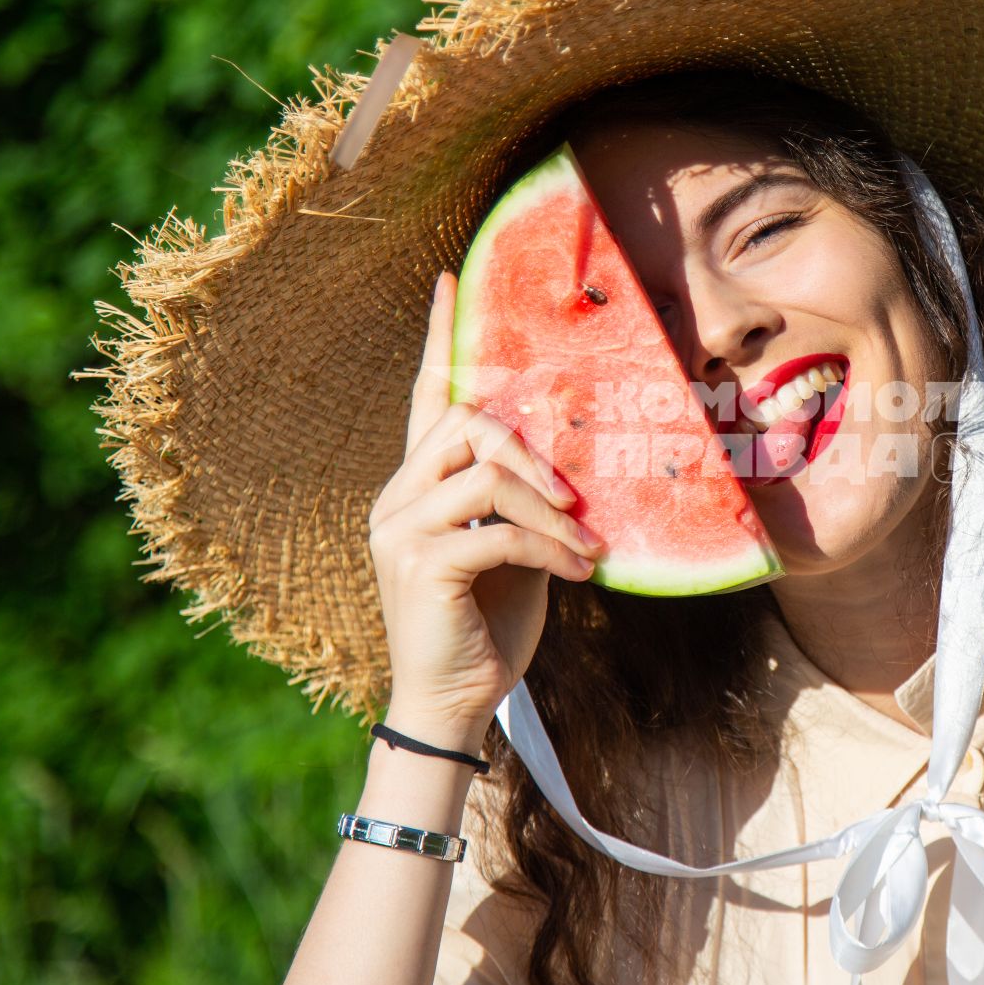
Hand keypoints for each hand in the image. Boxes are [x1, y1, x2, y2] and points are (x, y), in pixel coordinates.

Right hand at [367, 271, 606, 743]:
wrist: (455, 703)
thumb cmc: (490, 625)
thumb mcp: (517, 549)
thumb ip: (527, 500)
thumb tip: (576, 459)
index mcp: (418, 487)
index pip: (428, 398)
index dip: (442, 340)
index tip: (451, 281)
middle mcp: (397, 497)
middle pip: (468, 424)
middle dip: (533, 454)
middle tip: (577, 503)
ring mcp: (399, 529)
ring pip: (485, 472)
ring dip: (551, 509)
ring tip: (586, 548)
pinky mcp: (419, 563)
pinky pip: (497, 529)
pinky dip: (549, 549)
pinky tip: (579, 574)